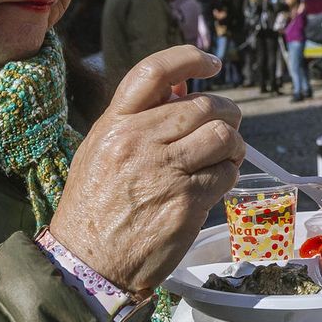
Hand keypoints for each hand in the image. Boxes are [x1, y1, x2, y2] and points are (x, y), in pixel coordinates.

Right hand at [50, 47, 240, 291]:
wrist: (87, 263)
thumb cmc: (94, 208)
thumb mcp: (102, 151)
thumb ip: (138, 119)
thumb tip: (181, 88)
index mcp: (116, 124)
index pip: (154, 72)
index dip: (189, 58)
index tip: (212, 64)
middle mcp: (139, 142)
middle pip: (204, 105)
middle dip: (226, 114)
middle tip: (226, 128)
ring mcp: (164, 172)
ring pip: (223, 136)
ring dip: (234, 145)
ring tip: (226, 156)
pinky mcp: (186, 202)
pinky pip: (226, 174)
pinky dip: (228, 176)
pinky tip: (215, 184)